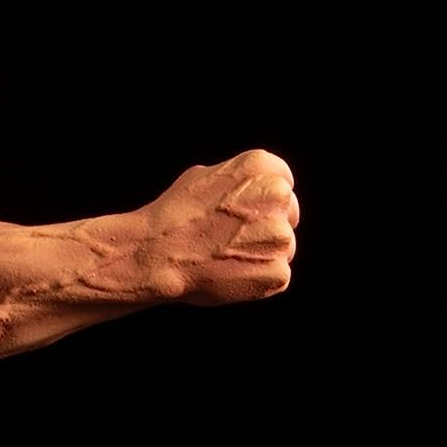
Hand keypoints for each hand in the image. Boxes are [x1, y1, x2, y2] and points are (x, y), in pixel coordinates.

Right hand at [137, 149, 298, 305]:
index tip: (249, 213)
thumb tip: (244, 188)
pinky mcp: (277, 271)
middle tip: (234, 239)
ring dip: (264, 254)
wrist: (158, 253)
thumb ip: (234, 180)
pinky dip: (258, 280)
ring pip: (284, 247)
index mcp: (260, 167)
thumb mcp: (201, 177)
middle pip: (288, 213)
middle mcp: (276, 195)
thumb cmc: (173, 216)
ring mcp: (280, 235)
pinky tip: (231, 274)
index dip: (265, 201)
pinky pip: (276, 276)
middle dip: (268, 226)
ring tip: (228, 257)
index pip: (283, 182)